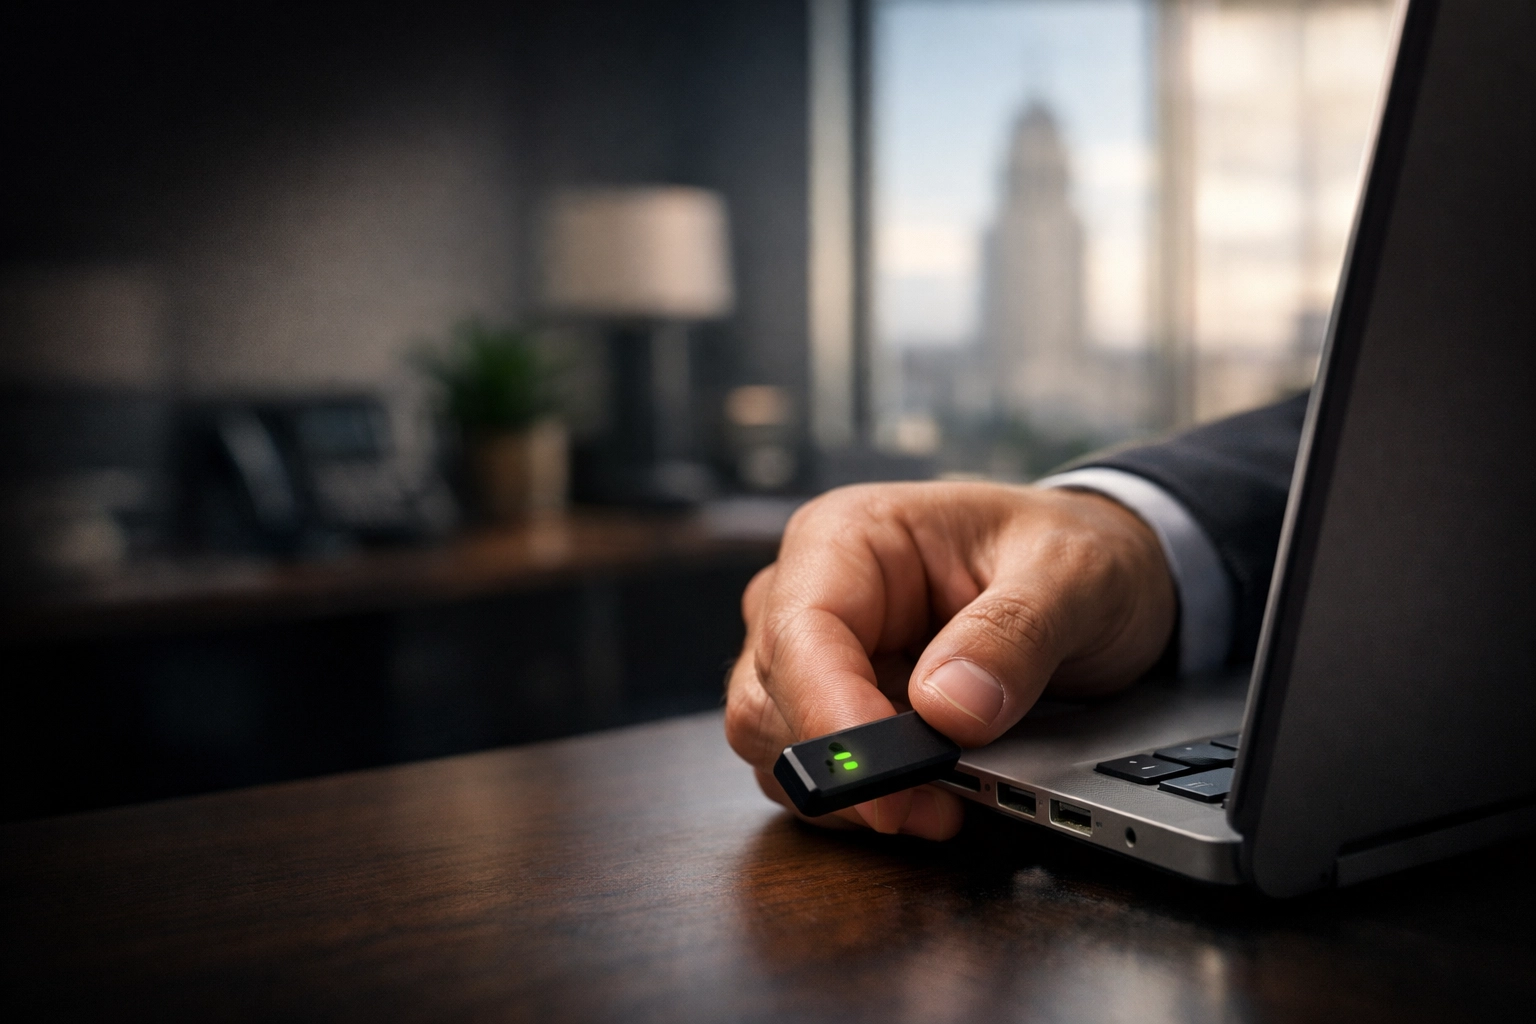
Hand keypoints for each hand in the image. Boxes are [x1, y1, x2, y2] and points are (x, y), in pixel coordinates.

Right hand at [724, 481, 1176, 839]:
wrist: (1100, 575)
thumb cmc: (1072, 550)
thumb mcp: (1074, 574)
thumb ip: (1015, 632)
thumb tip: (949, 705)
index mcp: (848, 536)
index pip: (800, 631)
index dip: (830, 716)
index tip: (885, 779)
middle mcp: (812, 594)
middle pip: (768, 700)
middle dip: (846, 766)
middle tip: (938, 801)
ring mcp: (817, 658)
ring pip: (779, 749)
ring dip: (857, 794)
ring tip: (953, 794)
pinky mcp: (837, 711)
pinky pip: (819, 776)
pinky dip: (870, 802)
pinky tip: (938, 793)